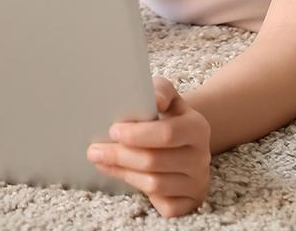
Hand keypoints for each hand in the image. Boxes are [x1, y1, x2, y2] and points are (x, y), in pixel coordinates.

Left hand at [87, 75, 211, 218]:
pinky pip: (164, 205)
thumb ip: (160, 90)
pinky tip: (126, 177)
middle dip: (120, 155)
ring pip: (155, 185)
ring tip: (102, 162)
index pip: (166, 134)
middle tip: (94, 150)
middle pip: (155, 161)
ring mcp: (197, 182)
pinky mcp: (190, 202)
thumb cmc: (169, 117)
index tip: (113, 130)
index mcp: (198, 127)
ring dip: (123, 173)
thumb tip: (155, 100)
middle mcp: (201, 157)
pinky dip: (142, 194)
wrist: (186, 142)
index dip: (137, 134)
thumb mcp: (167, 97)